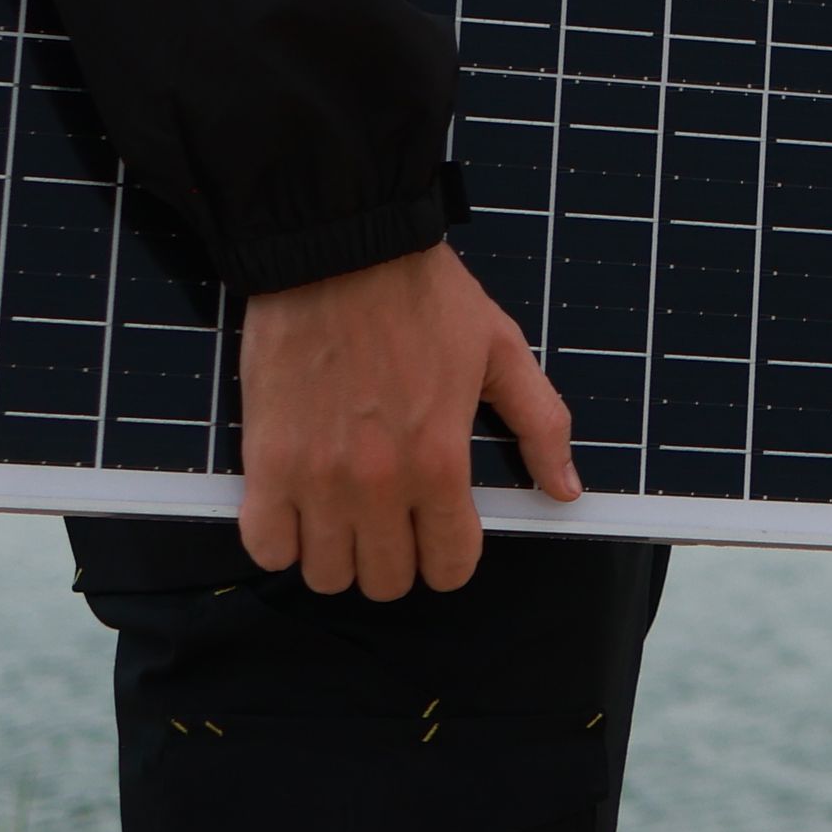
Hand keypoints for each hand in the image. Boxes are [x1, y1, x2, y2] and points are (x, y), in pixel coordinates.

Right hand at [237, 243, 573, 596]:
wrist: (340, 250)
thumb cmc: (422, 295)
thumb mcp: (502, 351)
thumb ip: (541, 425)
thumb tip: (565, 488)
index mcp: (441, 461)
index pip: (449, 566)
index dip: (450, 560)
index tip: (441, 539)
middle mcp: (379, 484)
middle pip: (385, 581)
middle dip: (395, 562)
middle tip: (391, 525)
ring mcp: (317, 479)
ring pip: (324, 575)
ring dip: (338, 556)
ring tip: (344, 518)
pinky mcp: (265, 463)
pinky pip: (266, 545)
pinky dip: (280, 540)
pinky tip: (297, 510)